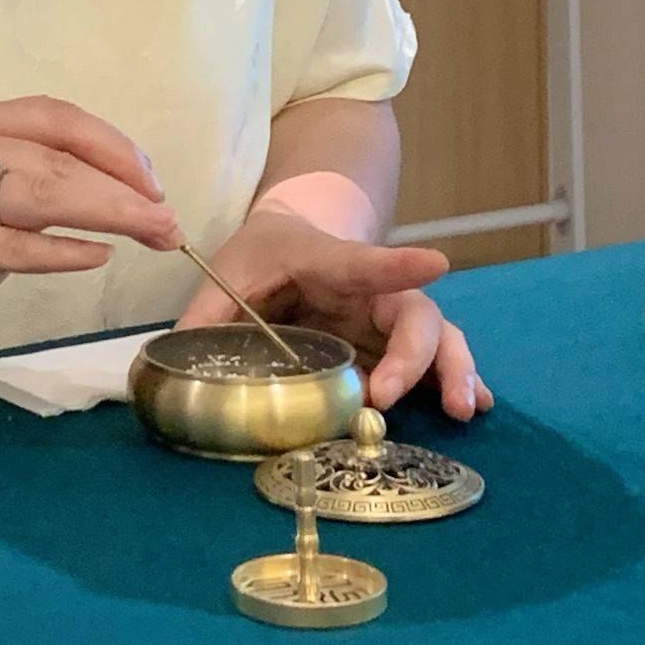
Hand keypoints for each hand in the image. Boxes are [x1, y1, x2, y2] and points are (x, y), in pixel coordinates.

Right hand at [0, 97, 182, 363]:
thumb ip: (49, 178)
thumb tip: (142, 191)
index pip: (55, 117)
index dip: (113, 147)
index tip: (156, 185)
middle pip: (55, 160)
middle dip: (123, 191)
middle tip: (170, 223)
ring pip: (39, 195)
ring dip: (108, 215)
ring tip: (153, 234)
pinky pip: (12, 246)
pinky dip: (62, 251)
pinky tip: (99, 257)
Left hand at [174, 208, 493, 421]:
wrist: (295, 237)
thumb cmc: (265, 253)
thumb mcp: (230, 271)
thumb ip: (206, 312)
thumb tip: (171, 357)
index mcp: (328, 263)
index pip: (362, 262)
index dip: (396, 264)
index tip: (435, 262)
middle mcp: (370, 292)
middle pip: (413, 313)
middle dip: (415, 354)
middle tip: (391, 394)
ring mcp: (386, 320)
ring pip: (436, 338)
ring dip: (450, 372)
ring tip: (462, 407)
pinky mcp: (391, 346)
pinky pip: (431, 362)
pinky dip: (455, 380)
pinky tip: (474, 405)